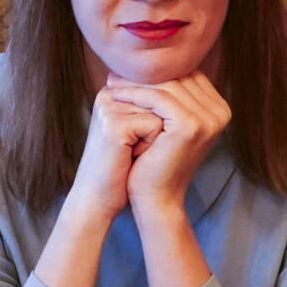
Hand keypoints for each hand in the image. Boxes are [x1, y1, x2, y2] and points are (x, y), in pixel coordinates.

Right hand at [64, 85, 163, 222]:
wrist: (98, 199)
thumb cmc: (122, 167)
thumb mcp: (140, 131)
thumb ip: (154, 106)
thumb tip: (188, 91)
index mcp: (114, 91)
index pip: (158, 87)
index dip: (163, 117)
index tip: (143, 138)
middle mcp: (108, 94)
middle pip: (161, 96)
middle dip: (161, 125)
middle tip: (137, 147)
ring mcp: (109, 107)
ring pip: (161, 110)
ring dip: (158, 135)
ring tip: (134, 151)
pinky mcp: (113, 124)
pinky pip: (155, 125)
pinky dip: (151, 145)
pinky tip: (131, 157)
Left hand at [105, 70, 230, 211]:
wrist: (155, 198)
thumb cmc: (155, 160)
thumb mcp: (166, 123)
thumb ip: (171, 95)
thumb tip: (153, 60)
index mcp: (219, 109)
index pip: (186, 76)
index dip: (156, 71)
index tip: (126, 71)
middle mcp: (221, 113)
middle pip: (178, 78)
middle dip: (144, 75)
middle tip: (114, 73)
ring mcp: (209, 119)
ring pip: (167, 86)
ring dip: (135, 82)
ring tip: (110, 82)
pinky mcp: (192, 126)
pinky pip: (159, 99)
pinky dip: (135, 94)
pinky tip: (115, 94)